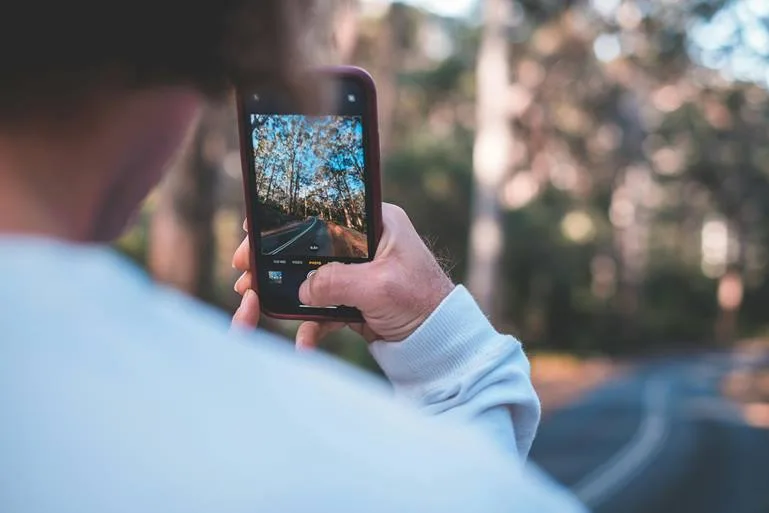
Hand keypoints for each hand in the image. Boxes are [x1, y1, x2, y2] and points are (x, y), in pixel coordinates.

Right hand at [232, 203, 454, 348]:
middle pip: (309, 246)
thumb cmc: (423, 302)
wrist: (440, 342)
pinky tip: (302, 343)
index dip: (288, 219)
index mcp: (376, 224)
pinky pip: (323, 307)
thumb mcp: (379, 286)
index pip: (324, 212)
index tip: (257, 229)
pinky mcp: (355, 300)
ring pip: (311, 278)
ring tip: (253, 300)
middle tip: (244, 267)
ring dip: (283, 291)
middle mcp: (365, 244)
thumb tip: (301, 288)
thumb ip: (336, 282)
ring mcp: (358, 273)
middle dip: (275, 260)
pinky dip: (310, 325)